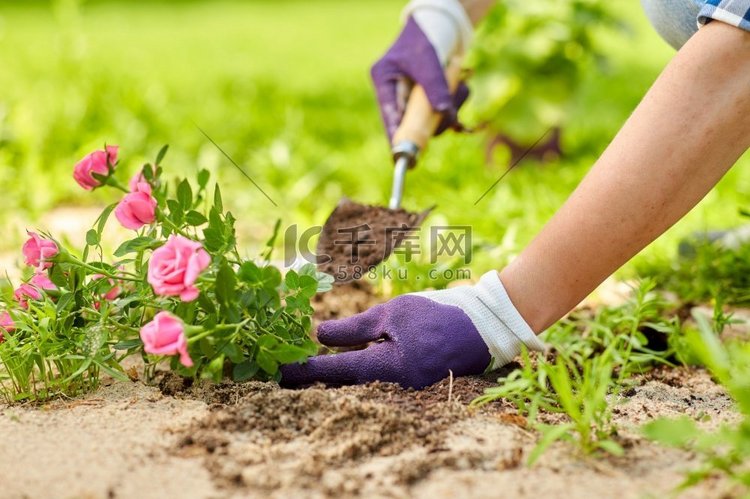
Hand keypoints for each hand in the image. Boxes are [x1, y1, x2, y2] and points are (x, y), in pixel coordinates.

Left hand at [280, 271, 544, 389]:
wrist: (484, 325)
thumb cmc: (437, 313)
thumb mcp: (392, 313)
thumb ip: (354, 327)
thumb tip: (318, 335)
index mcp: (389, 365)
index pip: (336, 371)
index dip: (304, 371)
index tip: (277, 374)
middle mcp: (395, 384)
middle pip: (345, 383)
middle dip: (314, 377)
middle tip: (282, 372)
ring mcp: (406, 388)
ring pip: (360, 382)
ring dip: (334, 375)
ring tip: (304, 367)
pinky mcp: (413, 383)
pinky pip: (378, 379)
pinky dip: (357, 371)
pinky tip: (341, 364)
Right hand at [371, 1, 473, 142]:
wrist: (439, 25)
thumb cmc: (425, 38)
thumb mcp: (428, 62)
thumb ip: (435, 87)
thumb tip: (444, 113)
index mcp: (383, 80)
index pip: (388, 112)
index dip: (395, 134)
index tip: (402, 152)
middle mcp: (395, 91)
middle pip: (409, 120)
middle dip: (429, 121)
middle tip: (445, 120)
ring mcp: (411, 97)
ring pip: (428, 117)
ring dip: (446, 109)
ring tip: (455, 84)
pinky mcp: (428, 98)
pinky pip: (442, 109)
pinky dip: (453, 100)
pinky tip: (458, 83)